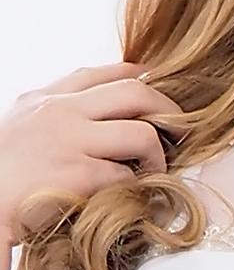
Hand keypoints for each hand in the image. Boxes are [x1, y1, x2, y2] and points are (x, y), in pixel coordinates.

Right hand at [0, 63, 181, 242]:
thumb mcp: (19, 126)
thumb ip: (54, 114)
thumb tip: (95, 111)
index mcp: (44, 99)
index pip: (102, 73)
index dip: (138, 75)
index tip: (157, 83)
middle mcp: (59, 111)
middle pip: (135, 92)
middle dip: (167, 110)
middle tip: (179, 131)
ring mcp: (69, 141)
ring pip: (141, 133)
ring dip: (157, 156)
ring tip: (156, 170)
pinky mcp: (76, 174)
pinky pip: (125, 175)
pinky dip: (135, 188)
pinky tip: (134, 196)